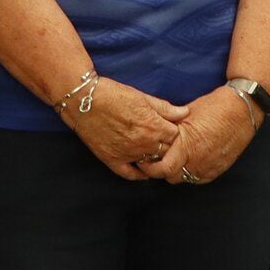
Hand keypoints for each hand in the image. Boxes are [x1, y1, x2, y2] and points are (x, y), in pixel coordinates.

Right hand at [59, 77, 187, 179]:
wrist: (84, 101)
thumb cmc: (113, 94)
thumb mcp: (142, 97)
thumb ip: (165, 108)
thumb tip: (185, 113)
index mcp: (154, 126)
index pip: (176, 136)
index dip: (175, 131)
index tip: (171, 128)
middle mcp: (144, 143)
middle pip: (167, 152)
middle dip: (168, 146)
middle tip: (164, 140)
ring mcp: (129, 154)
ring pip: (152, 164)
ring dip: (155, 159)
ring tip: (154, 151)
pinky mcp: (113, 160)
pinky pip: (131, 175)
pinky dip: (140, 174)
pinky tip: (143, 169)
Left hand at [144, 87, 262, 186]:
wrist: (241, 110)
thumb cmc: (213, 107)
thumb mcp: (186, 114)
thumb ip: (171, 128)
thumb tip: (157, 135)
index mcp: (186, 147)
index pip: (161, 169)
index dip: (150, 166)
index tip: (145, 159)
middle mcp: (197, 161)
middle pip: (171, 177)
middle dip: (161, 170)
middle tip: (156, 160)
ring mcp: (209, 167)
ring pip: (184, 179)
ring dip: (176, 172)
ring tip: (173, 159)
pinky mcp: (218, 169)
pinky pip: (198, 179)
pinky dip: (191, 173)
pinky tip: (189, 161)